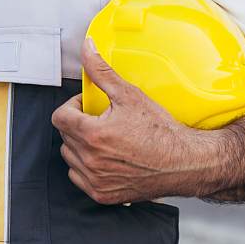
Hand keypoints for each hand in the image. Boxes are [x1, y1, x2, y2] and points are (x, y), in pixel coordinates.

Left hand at [51, 35, 244, 203]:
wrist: (185, 163)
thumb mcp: (130, 95)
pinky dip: (87, 168)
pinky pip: (79, 178)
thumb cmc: (161, 130)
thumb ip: (102, 71)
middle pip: (65, 136)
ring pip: (70, 157)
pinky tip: (107, 157)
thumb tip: (86, 48)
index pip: (59, 117)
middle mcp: (90, 160)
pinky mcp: (103, 195)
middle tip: (102, 119)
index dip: (72, 107)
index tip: (88, 105)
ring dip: (80, 146)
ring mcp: (96, 180)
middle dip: (79, 124)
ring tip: (105, 138)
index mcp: (93, 135)